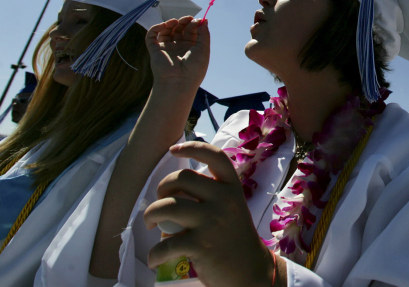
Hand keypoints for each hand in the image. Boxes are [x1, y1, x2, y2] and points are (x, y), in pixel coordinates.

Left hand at [144, 142, 277, 286]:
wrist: (249, 270)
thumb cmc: (233, 237)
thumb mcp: (231, 207)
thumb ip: (211, 194)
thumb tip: (174, 187)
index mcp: (232, 188)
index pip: (215, 156)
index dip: (193, 147)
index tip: (173, 150)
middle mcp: (224, 200)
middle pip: (182, 178)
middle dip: (162, 187)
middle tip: (160, 202)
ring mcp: (212, 221)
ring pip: (167, 207)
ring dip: (149, 215)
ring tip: (149, 224)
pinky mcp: (201, 245)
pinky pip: (166, 244)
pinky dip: (154, 254)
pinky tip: (154, 259)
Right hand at [146, 16, 209, 88]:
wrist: (179, 82)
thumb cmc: (194, 68)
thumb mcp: (204, 49)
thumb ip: (204, 34)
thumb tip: (204, 20)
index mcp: (190, 48)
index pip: (191, 31)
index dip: (193, 24)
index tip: (197, 20)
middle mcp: (178, 47)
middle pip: (179, 29)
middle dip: (183, 22)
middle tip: (187, 19)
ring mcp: (166, 48)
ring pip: (166, 30)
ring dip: (170, 23)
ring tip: (175, 22)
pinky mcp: (155, 49)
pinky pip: (152, 35)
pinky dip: (156, 27)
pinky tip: (164, 25)